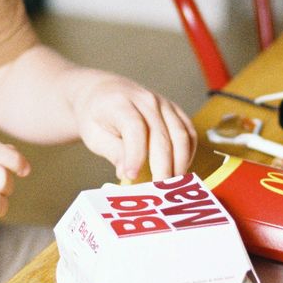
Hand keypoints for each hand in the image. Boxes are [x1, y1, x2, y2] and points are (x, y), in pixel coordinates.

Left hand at [70, 74, 196, 181]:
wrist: (102, 91)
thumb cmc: (96, 114)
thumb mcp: (93, 134)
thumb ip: (112, 151)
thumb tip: (126, 172)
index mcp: (121, 104)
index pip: (134, 129)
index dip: (135, 155)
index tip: (132, 176)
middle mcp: (146, 100)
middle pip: (161, 136)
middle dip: (162, 167)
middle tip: (159, 191)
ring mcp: (163, 103)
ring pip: (181, 135)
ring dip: (180, 162)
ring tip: (172, 184)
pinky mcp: (174, 110)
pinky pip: (188, 132)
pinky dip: (188, 152)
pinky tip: (179, 168)